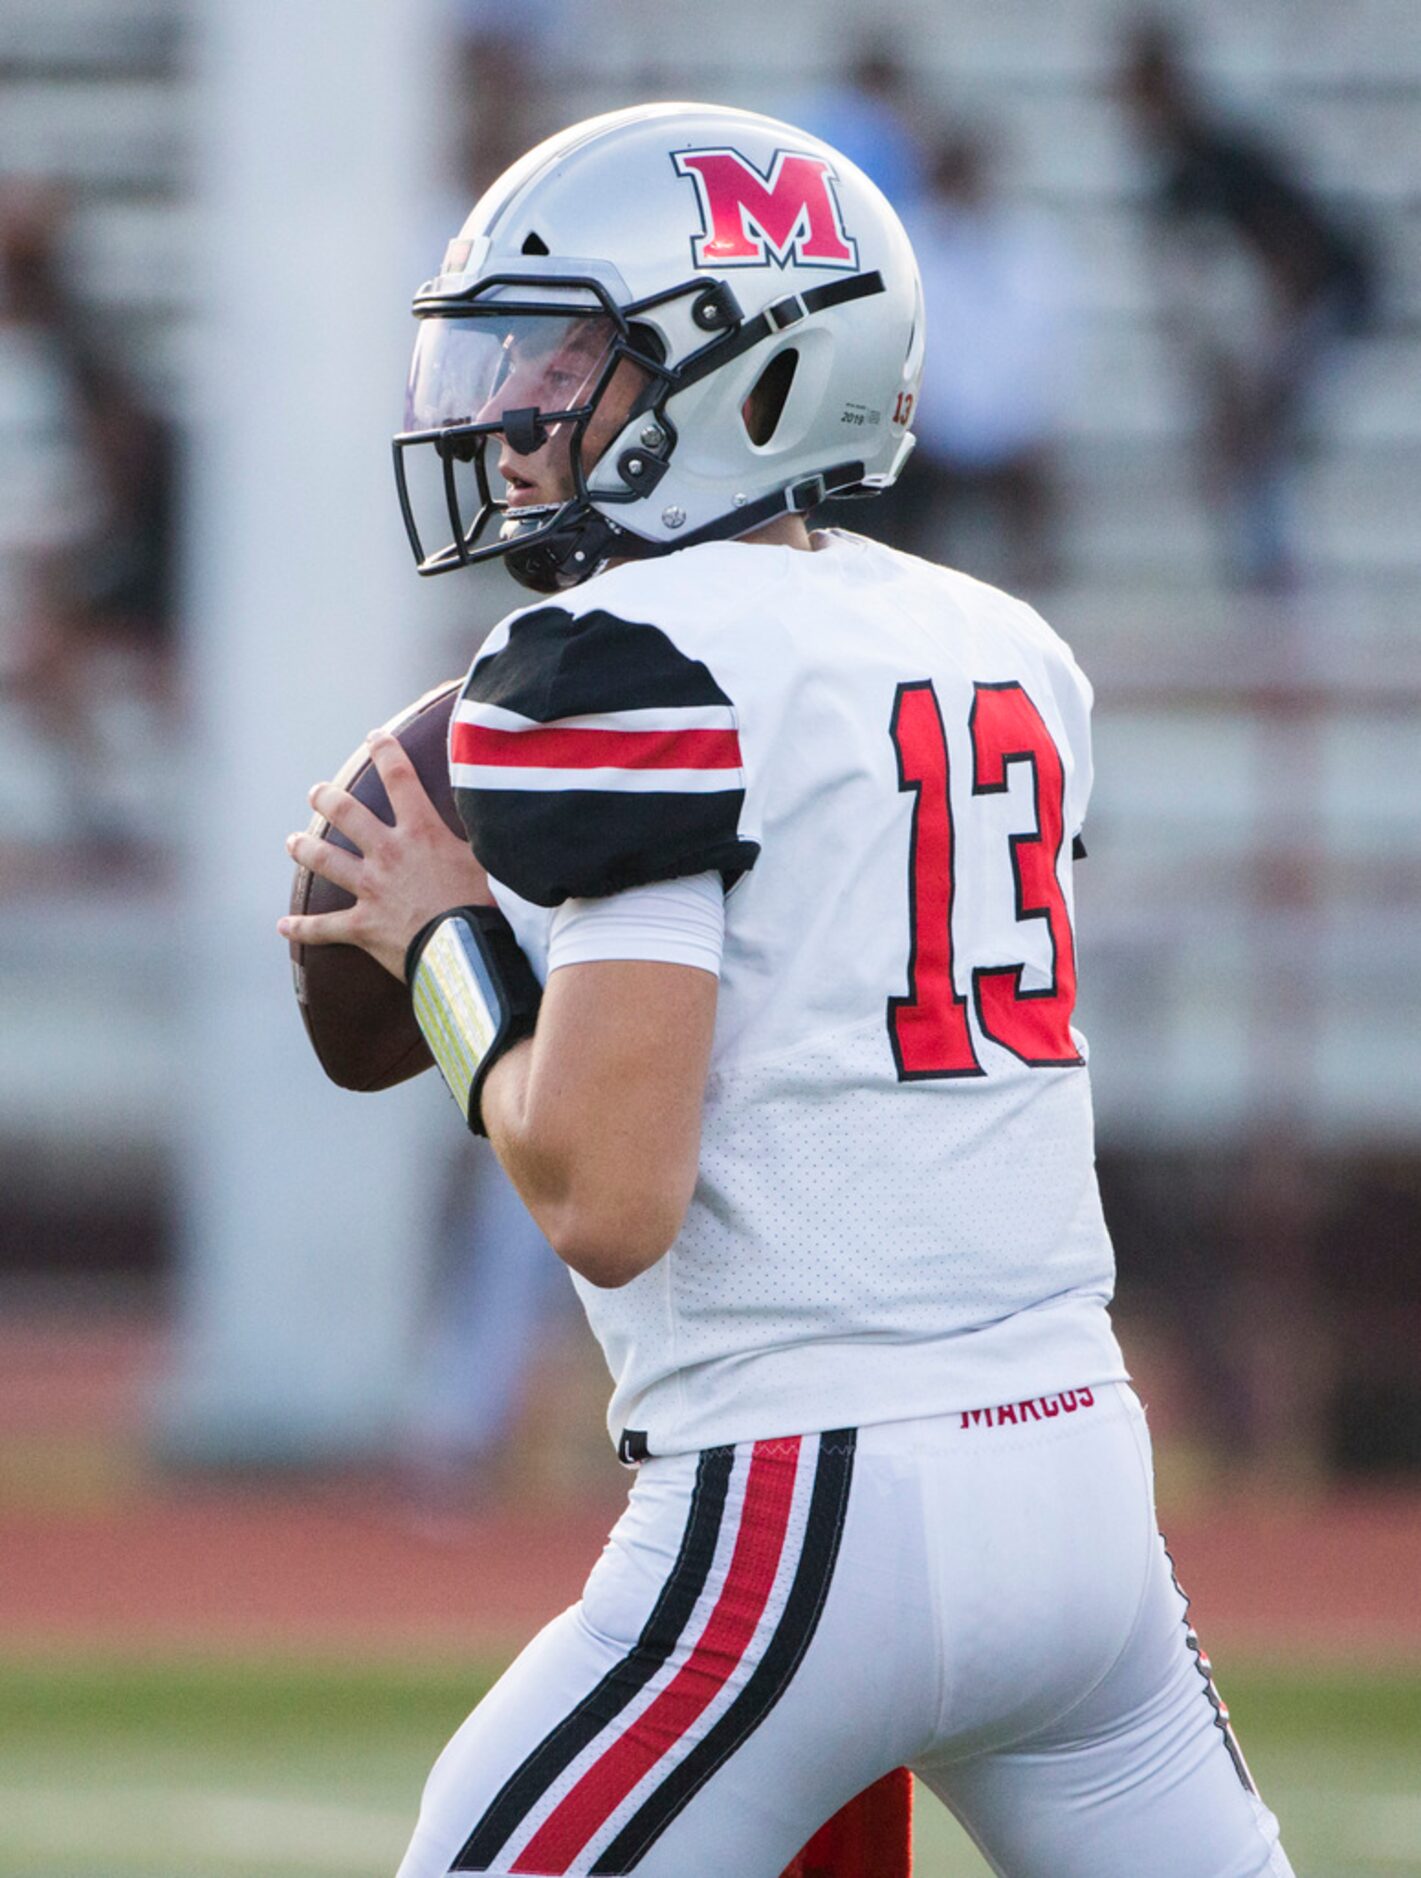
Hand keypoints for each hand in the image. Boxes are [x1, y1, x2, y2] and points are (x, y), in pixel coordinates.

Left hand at [277, 728, 493, 979]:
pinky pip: (324, 928)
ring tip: (291, 842)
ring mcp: (371, 890)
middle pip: (347, 814)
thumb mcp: (488, 860)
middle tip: (317, 793)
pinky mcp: (363, 926)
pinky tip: (282, 926)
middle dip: (327, 799)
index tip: (376, 738)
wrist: (467, 952)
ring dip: (304, 849)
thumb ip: (478, 836)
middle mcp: (389, 854)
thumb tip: (494, 813)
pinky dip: (301, 928)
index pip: (400, 779)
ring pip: (326, 861)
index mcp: (421, 833)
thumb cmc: (486, 906)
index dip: (387, 752)